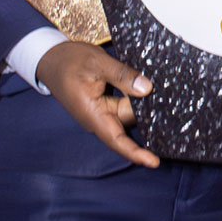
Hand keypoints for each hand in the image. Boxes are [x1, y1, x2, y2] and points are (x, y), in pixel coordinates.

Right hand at [37, 40, 159, 167]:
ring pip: (127, 112)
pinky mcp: (103, 104)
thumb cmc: (69, 62)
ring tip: (162, 95)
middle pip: (127, 123)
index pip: (117, 140)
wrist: (52, 58)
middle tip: (169, 108)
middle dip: (148, 119)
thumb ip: (123, 76)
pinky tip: (148, 89)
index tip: (154, 162)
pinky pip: (123, 105)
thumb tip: (147, 89)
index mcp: (93, 114)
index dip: (136, 153)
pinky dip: (135, 98)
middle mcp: (98, 118)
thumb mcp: (97, 63)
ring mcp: (101, 111)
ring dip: (142, 105)